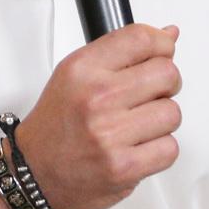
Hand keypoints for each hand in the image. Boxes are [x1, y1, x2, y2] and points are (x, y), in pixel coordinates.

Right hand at [9, 23, 181, 208]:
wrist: (35, 173)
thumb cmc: (56, 125)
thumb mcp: (76, 75)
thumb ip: (121, 52)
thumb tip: (168, 35)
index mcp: (83, 70)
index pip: (141, 39)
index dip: (162, 43)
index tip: (164, 51)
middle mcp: (96, 98)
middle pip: (167, 74)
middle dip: (166, 84)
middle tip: (150, 94)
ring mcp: (110, 134)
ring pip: (172, 113)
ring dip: (161, 121)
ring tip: (138, 125)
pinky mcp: (124, 167)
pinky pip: (170, 149)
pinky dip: (160, 150)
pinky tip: (139, 147)